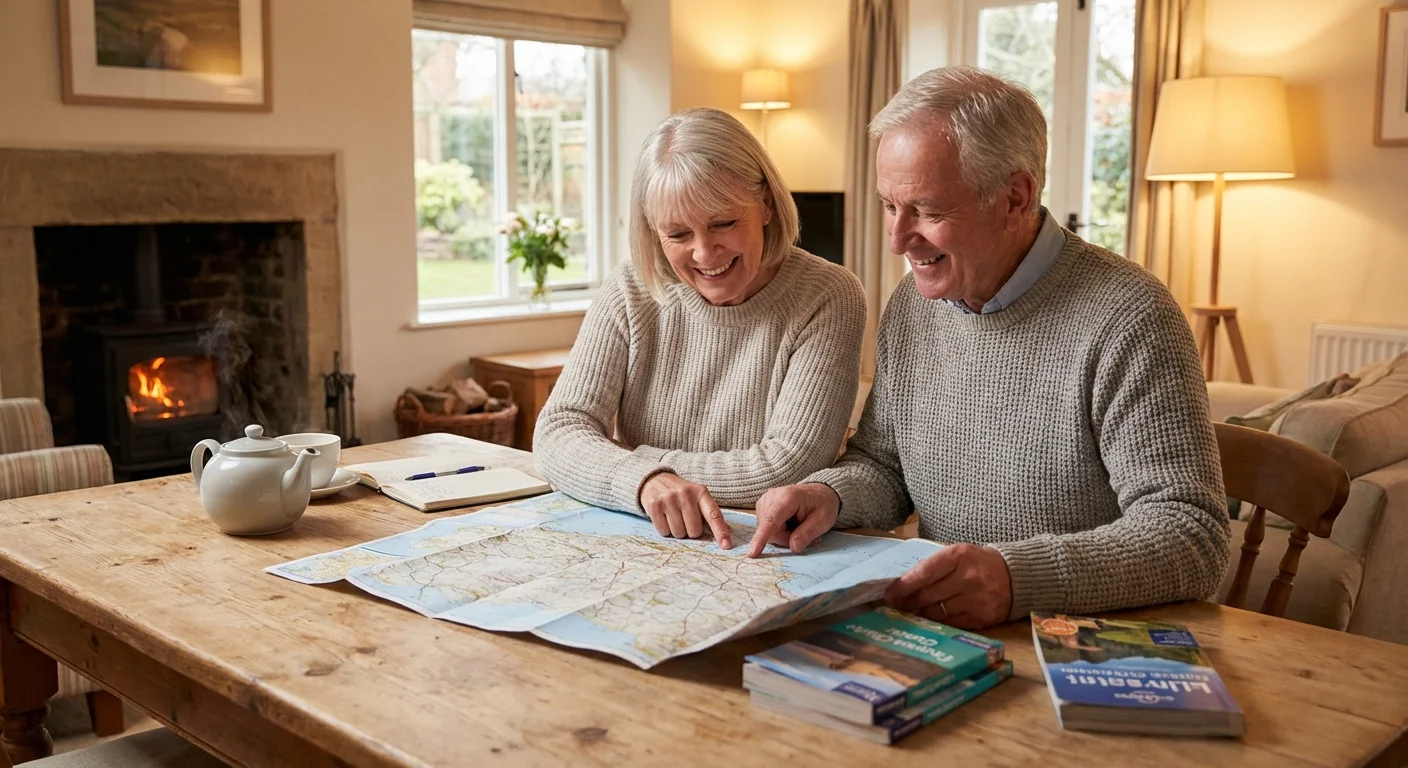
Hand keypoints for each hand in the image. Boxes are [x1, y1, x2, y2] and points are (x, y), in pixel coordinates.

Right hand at [639, 472, 730, 548]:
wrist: (655, 480)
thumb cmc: (681, 493)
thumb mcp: (697, 496)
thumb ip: (709, 513)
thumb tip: (724, 537)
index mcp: (700, 492)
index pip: (714, 514)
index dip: (721, 531)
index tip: (726, 545)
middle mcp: (685, 494)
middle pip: (694, 531)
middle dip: (691, 531)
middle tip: (685, 519)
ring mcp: (669, 499)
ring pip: (679, 533)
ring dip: (677, 531)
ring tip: (673, 517)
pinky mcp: (654, 505)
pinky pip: (664, 532)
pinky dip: (665, 530)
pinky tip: (664, 517)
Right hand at [748, 483, 839, 557]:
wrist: (819, 492)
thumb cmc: (822, 504)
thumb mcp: (823, 521)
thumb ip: (807, 534)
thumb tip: (793, 547)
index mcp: (788, 497)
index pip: (771, 520)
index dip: (761, 537)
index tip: (752, 553)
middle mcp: (771, 496)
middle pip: (770, 530)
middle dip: (786, 538)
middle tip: (806, 534)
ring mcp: (764, 501)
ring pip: (767, 531)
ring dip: (783, 535)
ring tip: (799, 526)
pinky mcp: (762, 506)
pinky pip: (766, 528)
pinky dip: (778, 531)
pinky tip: (789, 524)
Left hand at [884, 544, 1012, 628]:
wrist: (1014, 576)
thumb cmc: (976, 563)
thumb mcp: (957, 554)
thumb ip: (932, 566)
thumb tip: (902, 585)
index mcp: (959, 556)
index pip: (925, 573)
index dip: (904, 585)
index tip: (888, 593)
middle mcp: (968, 578)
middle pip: (927, 596)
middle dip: (907, 602)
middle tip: (894, 605)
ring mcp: (976, 600)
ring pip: (936, 612)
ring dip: (920, 613)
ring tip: (912, 611)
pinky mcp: (981, 618)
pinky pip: (950, 623)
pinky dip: (938, 621)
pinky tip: (931, 618)